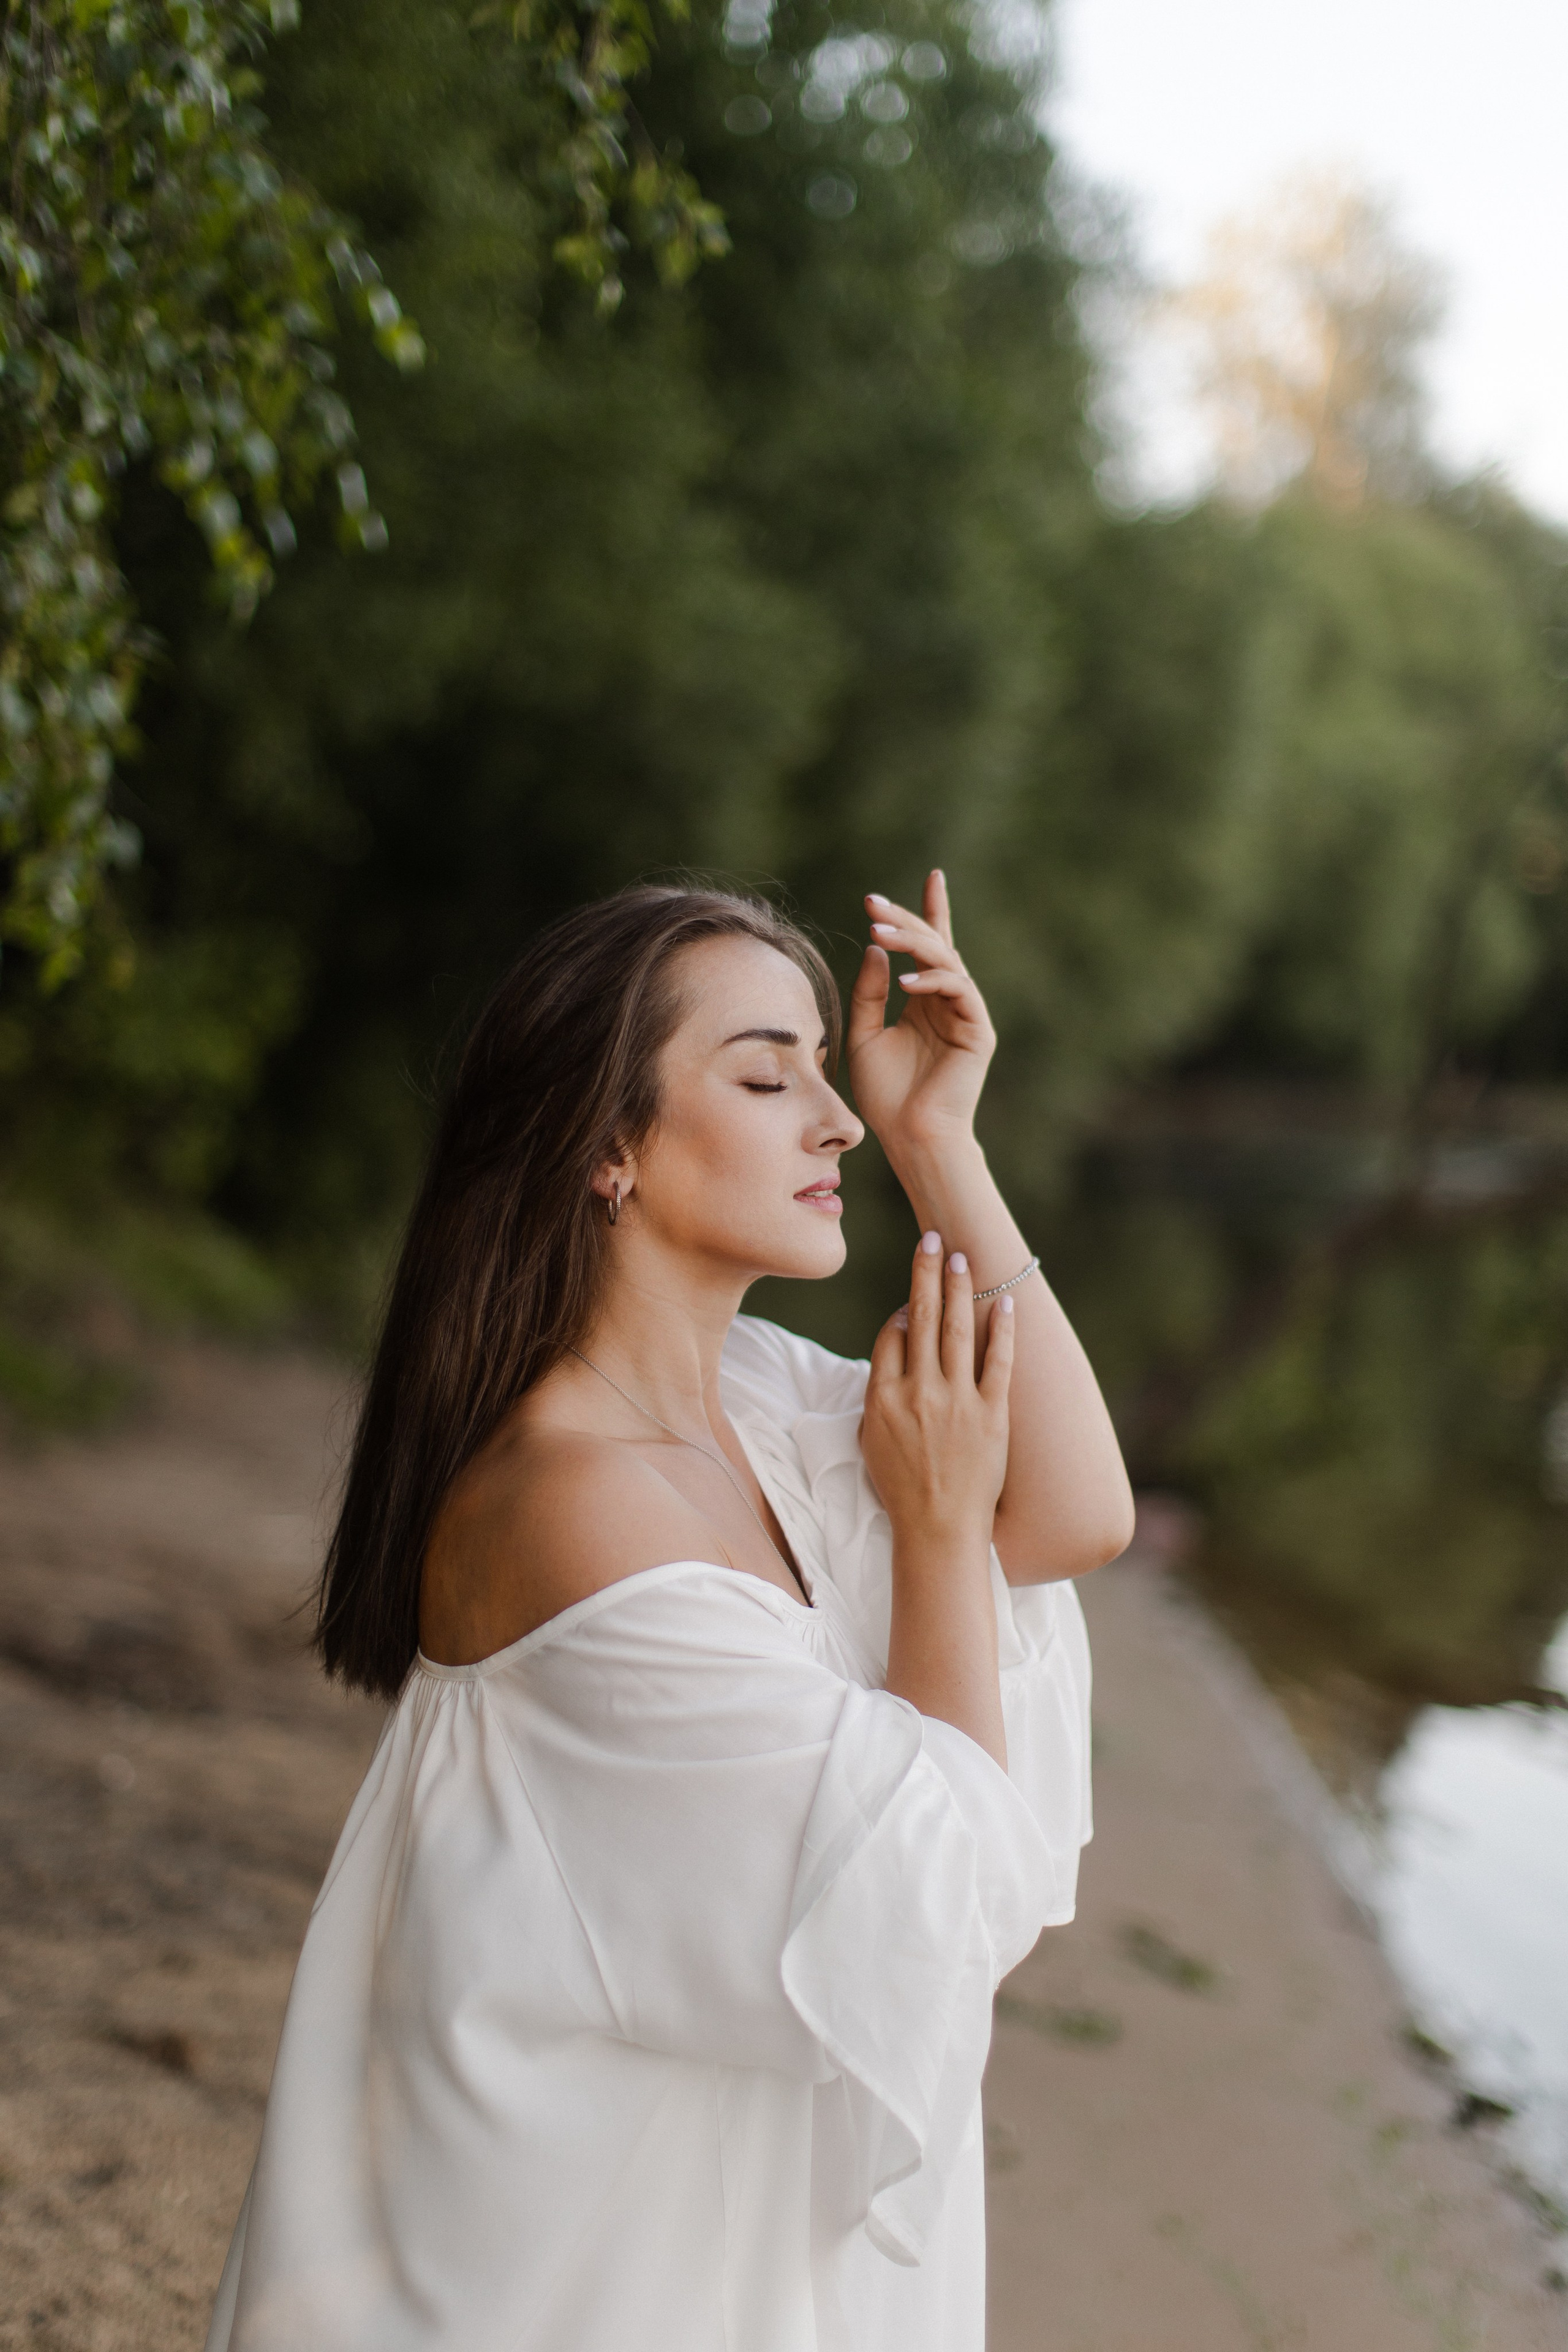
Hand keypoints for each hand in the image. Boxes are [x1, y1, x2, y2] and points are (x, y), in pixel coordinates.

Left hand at [847, 870, 996, 1164]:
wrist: (910, 1135)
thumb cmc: (887, 1095)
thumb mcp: (865, 1035)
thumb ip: (869, 992)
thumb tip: (877, 948)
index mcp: (924, 1001)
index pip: (929, 947)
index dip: (929, 911)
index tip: (932, 875)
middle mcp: (948, 1001)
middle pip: (934, 945)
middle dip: (905, 920)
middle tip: (873, 903)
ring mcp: (966, 1013)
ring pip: (946, 961)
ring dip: (912, 942)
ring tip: (878, 933)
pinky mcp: (978, 1030)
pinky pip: (959, 990)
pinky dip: (932, 981)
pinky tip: (904, 984)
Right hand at [860, 1230, 1014, 1552]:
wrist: (939, 1532)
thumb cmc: (902, 1490)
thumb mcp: (871, 1440)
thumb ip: (877, 1393)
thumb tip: (893, 1347)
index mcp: (884, 1398)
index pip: (891, 1336)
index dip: (902, 1311)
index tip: (912, 1298)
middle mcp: (918, 1393)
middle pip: (922, 1318)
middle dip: (927, 1274)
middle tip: (934, 1240)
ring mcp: (956, 1402)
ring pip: (958, 1330)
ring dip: (960, 1288)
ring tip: (962, 1257)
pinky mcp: (992, 1415)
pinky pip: (999, 1362)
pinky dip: (1004, 1330)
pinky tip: (1006, 1302)